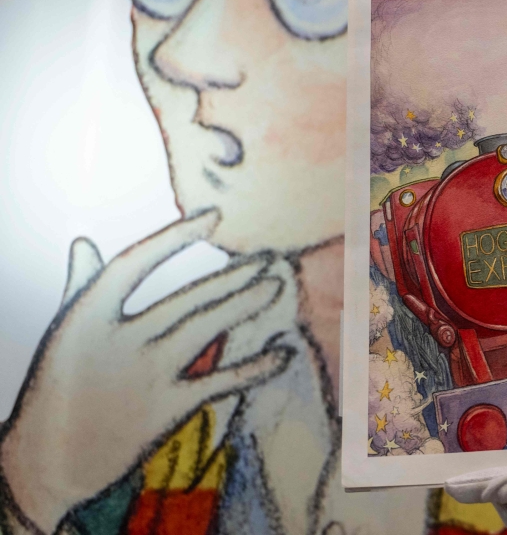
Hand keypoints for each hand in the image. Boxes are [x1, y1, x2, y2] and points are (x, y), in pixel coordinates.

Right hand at [0, 210, 294, 532]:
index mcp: (87, 315)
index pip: (135, 262)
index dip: (175, 238)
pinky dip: (256, 367)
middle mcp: (119, 340)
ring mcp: (145, 374)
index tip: (213, 217)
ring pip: (206, 328)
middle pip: (187, 297)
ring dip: (246, 304)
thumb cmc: (56, 392)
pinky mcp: (166, 408)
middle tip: (270, 257)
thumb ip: (80, 285)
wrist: (47, 465)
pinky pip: (220, 381)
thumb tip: (84, 242)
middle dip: (233, 275)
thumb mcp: (64, 334)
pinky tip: (284, 353)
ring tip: (277, 285)